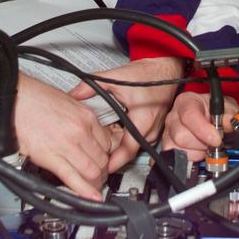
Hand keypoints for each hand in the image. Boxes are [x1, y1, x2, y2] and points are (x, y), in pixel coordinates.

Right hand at [14, 74, 112, 200]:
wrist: (15, 98)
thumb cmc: (36, 98)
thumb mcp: (69, 101)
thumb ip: (81, 119)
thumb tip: (88, 133)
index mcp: (86, 117)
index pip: (107, 143)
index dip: (106, 155)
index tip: (102, 160)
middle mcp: (80, 131)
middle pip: (102, 160)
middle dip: (102, 172)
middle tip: (99, 177)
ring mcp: (67, 145)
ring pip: (92, 171)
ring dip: (94, 183)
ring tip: (92, 188)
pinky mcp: (51, 157)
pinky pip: (72, 178)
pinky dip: (84, 191)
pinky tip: (90, 198)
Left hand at [69, 57, 183, 171]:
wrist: (164, 70)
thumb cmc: (147, 76)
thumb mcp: (116, 78)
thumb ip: (91, 86)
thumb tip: (74, 94)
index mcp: (142, 122)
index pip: (126, 152)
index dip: (112, 163)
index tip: (100, 168)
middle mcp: (149, 131)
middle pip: (126, 151)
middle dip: (110, 154)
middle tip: (93, 154)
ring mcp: (152, 131)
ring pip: (131, 146)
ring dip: (117, 145)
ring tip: (101, 142)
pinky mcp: (151, 129)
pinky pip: (136, 139)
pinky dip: (124, 138)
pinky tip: (114, 131)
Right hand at [161, 91, 238, 161]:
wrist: (210, 117)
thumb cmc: (215, 111)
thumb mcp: (226, 108)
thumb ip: (229, 115)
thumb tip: (230, 124)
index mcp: (186, 102)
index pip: (189, 116)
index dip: (203, 130)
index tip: (217, 139)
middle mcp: (173, 116)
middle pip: (181, 136)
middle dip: (202, 143)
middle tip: (214, 141)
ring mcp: (168, 132)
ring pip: (179, 149)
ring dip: (198, 152)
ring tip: (206, 145)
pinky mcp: (168, 147)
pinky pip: (177, 158)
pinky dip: (191, 158)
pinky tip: (199, 151)